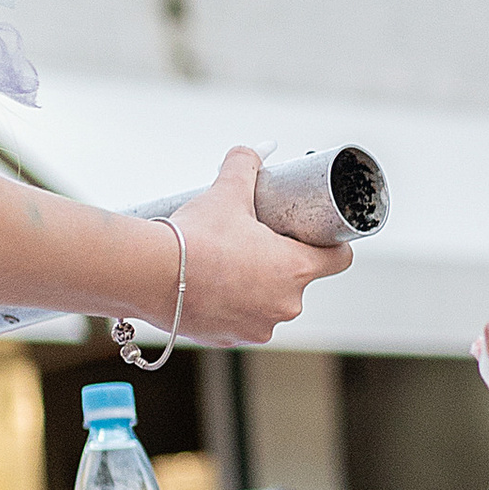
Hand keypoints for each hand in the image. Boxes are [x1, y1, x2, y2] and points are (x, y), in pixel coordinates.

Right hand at [173, 149, 352, 343]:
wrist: (149, 274)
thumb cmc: (195, 236)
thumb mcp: (225, 193)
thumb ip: (245, 165)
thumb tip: (255, 150)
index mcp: (295, 269)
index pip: (338, 259)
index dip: (331, 244)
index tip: (318, 235)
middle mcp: (285, 305)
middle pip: (297, 279)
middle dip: (279, 261)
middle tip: (253, 242)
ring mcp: (259, 326)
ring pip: (267, 301)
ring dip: (255, 286)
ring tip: (227, 264)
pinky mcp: (231, 340)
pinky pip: (241, 319)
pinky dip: (231, 305)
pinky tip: (211, 288)